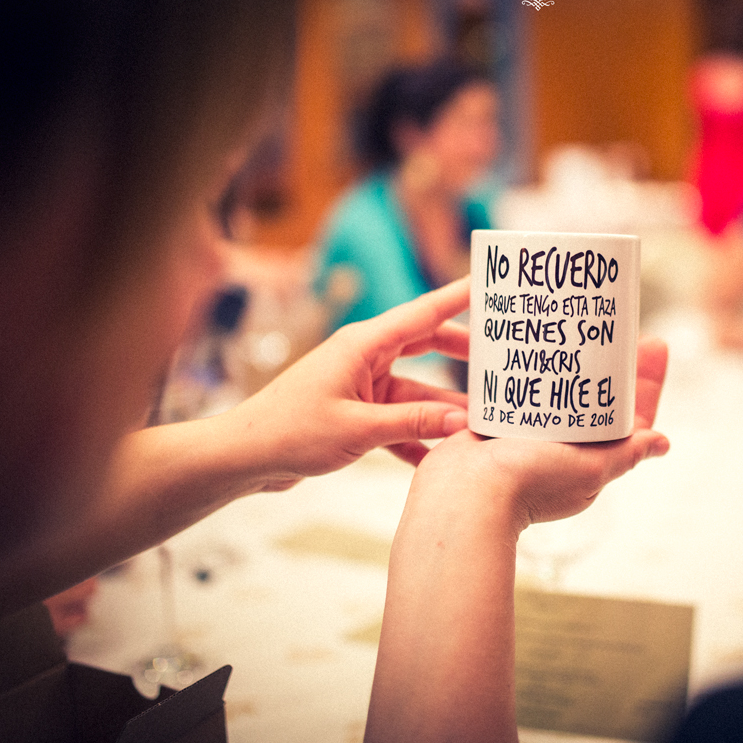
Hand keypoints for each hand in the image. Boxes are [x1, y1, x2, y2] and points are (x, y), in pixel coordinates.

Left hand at [225, 277, 472, 490]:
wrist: (242, 458)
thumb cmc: (290, 432)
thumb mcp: (359, 429)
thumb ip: (414, 423)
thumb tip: (463, 421)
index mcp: (363, 344)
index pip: (423, 313)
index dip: (459, 297)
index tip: (491, 283)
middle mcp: (364, 357)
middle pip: (426, 345)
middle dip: (462, 354)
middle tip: (499, 359)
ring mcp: (360, 384)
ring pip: (416, 389)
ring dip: (443, 408)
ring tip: (481, 421)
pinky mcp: (355, 412)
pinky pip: (397, 419)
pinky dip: (417, 437)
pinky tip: (439, 458)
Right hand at [408, 337, 669, 537]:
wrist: (464, 493)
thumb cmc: (528, 485)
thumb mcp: (590, 470)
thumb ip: (626, 455)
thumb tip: (663, 444)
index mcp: (587, 460)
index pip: (628, 418)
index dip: (643, 384)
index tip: (652, 346)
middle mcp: (560, 448)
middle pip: (594, 397)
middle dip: (610, 363)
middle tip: (619, 326)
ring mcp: (527, 436)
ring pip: (558, 391)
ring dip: (571, 360)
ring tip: (581, 325)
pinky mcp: (496, 423)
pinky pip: (520, 390)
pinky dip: (532, 368)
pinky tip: (537, 341)